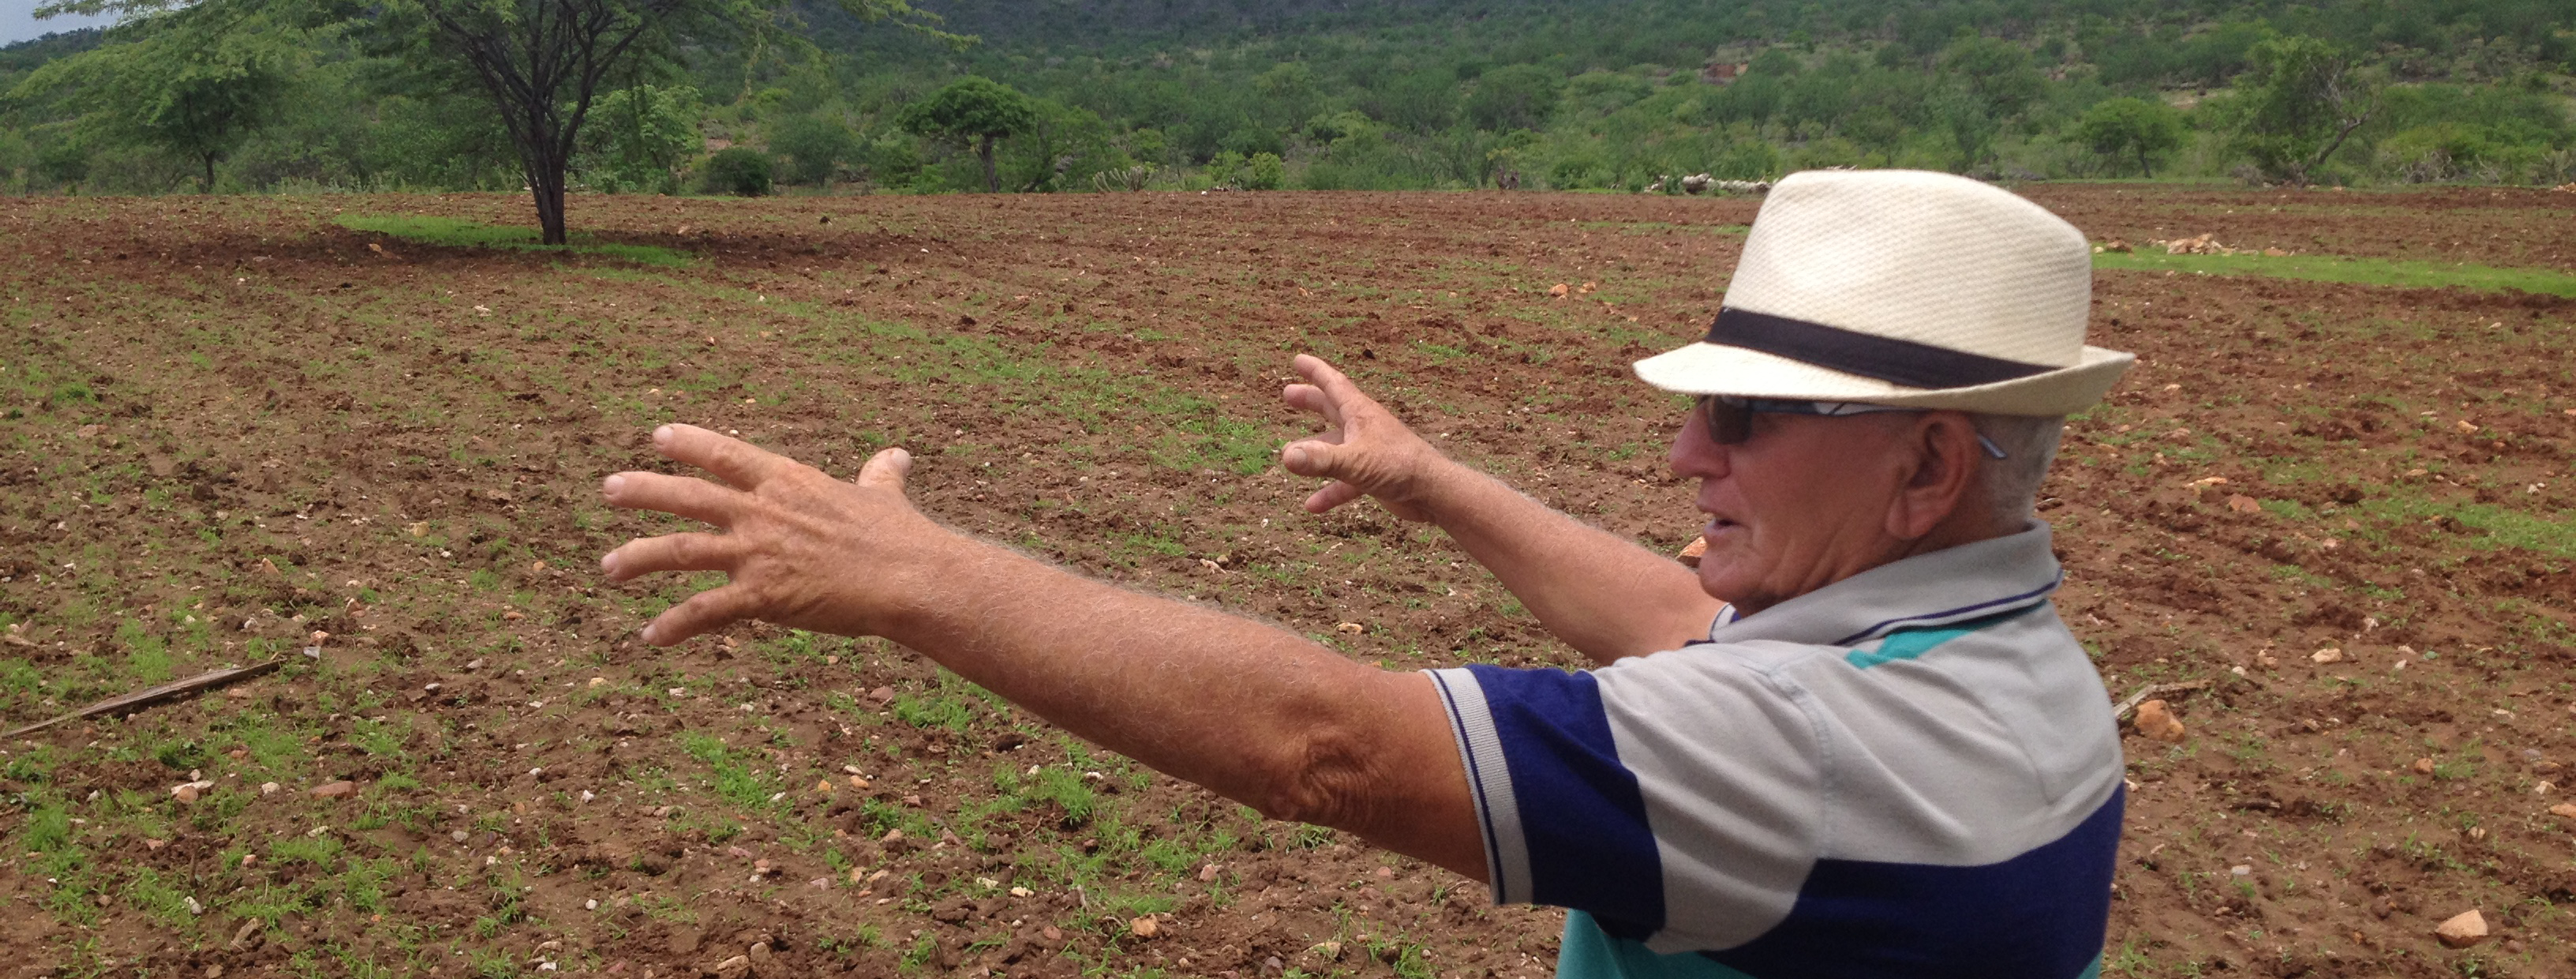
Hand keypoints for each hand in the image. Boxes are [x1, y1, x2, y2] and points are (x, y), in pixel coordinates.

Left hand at [598, 424, 944, 644]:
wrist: (911, 577)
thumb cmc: (903, 536)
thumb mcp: (884, 495)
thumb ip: (880, 475)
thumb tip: (898, 456)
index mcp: (787, 480)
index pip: (726, 454)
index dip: (689, 443)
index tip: (658, 437)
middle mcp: (762, 511)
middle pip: (688, 495)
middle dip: (643, 491)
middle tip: (608, 488)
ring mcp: (758, 552)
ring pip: (680, 551)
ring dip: (639, 557)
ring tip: (608, 567)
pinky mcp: (762, 595)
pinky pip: (705, 611)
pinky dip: (674, 624)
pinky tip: (650, 636)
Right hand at [1279, 354, 1444, 520]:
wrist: (1433, 491)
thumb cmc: (1399, 467)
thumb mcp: (1355, 462)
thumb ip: (1320, 460)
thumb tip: (1287, 456)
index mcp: (1361, 414)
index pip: (1334, 385)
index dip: (1315, 371)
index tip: (1298, 359)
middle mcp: (1364, 428)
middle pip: (1332, 408)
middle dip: (1310, 401)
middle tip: (1288, 394)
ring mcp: (1369, 452)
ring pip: (1335, 447)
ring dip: (1314, 450)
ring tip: (1289, 455)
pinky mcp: (1374, 476)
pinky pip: (1344, 482)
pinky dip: (1329, 491)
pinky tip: (1312, 505)